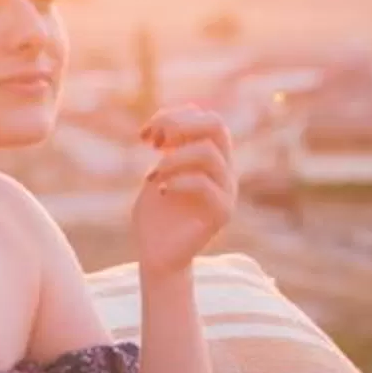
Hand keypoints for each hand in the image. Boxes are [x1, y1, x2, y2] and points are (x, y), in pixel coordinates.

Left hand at [131, 105, 234, 275]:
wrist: (157, 256)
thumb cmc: (155, 215)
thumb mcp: (157, 173)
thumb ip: (168, 149)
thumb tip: (169, 121)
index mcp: (210, 158)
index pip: (205, 118)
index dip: (173, 116)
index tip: (145, 136)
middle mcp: (223, 170)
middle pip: (216, 125)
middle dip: (180, 124)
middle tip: (155, 142)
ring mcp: (226, 191)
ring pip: (208, 153)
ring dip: (173, 158)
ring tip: (153, 174)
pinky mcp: (222, 213)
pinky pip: (204, 184)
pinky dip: (177, 181)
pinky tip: (160, 191)